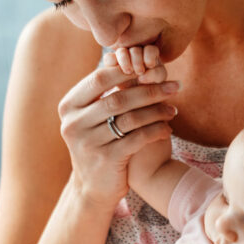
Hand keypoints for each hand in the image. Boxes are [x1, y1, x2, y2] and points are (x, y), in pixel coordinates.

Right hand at [58, 44, 178, 209]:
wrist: (93, 188)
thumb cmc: (99, 143)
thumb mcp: (93, 117)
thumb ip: (105, 92)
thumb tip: (123, 55)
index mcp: (69, 106)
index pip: (100, 78)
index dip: (128, 70)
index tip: (153, 67)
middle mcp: (73, 123)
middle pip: (117, 97)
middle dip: (150, 90)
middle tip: (174, 86)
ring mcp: (87, 143)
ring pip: (129, 118)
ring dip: (157, 111)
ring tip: (174, 109)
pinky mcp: (105, 160)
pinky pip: (137, 139)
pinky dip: (156, 131)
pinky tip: (168, 129)